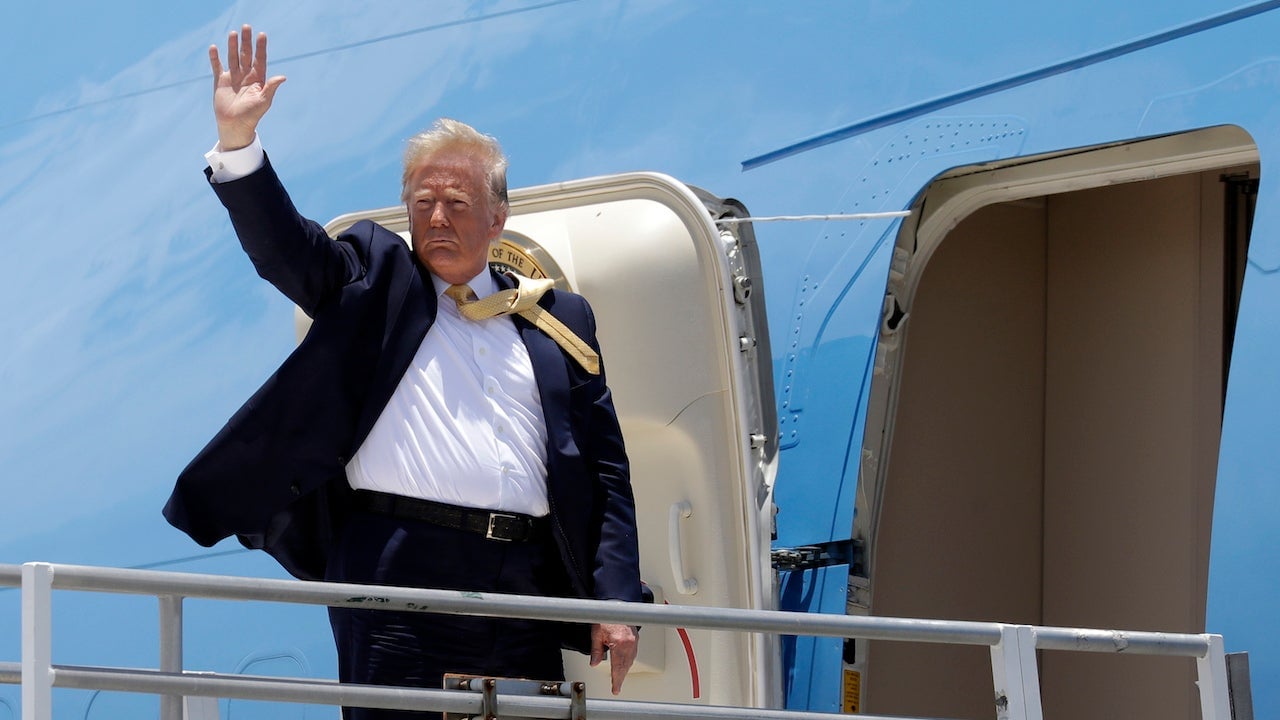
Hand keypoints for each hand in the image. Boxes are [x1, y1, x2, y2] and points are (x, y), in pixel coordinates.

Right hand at [210, 24, 285, 150]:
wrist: (235, 125)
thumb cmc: (252, 115)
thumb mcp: (264, 101)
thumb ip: (271, 87)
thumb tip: (282, 77)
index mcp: (258, 79)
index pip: (260, 59)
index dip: (260, 47)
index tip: (262, 35)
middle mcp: (246, 75)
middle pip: (246, 55)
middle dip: (246, 42)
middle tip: (246, 27)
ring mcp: (233, 77)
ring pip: (233, 57)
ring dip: (232, 46)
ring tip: (233, 33)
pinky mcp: (221, 81)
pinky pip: (217, 67)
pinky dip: (215, 58)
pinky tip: (214, 48)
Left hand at [589, 623, 636, 694]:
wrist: (616, 603)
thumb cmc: (606, 616)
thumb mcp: (596, 634)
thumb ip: (596, 650)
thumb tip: (594, 662)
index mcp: (619, 643)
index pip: (617, 667)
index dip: (616, 680)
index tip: (615, 688)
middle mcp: (629, 643)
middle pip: (625, 666)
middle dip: (620, 677)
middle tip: (616, 686)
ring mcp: (634, 640)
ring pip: (630, 661)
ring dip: (625, 670)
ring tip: (619, 678)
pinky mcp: (635, 638)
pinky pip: (633, 654)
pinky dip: (628, 661)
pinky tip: (625, 665)